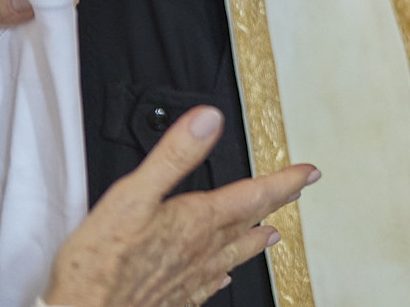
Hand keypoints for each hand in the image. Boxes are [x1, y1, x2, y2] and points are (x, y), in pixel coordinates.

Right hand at [44, 107, 317, 306]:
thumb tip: (208, 120)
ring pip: (232, 256)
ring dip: (254, 241)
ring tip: (271, 235)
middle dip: (275, 204)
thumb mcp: (133, 195)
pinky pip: (207, 287)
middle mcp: (200, 252)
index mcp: (196, 221)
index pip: (253, 195)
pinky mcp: (172, 300)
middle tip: (297, 193)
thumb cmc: (101, 264)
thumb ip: (174, 156)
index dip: (284, 181)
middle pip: (248, 223)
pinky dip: (221, 277)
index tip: (308, 172)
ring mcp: (188, 279)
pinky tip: (222, 280)